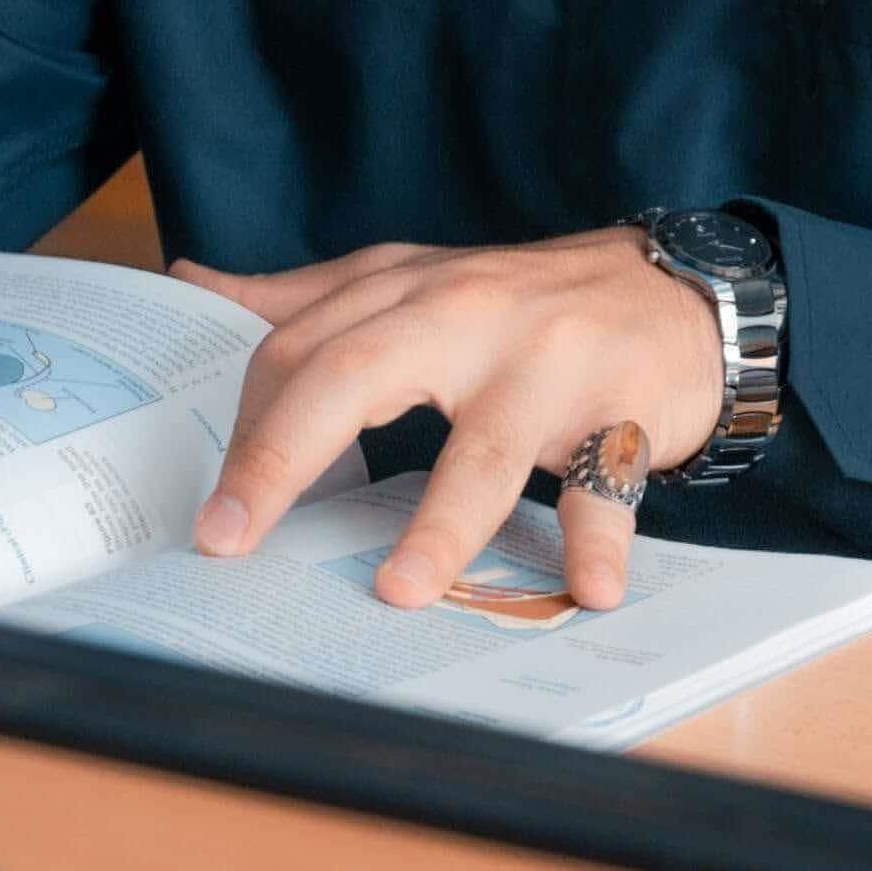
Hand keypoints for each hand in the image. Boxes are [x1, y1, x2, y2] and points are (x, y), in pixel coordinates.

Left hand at [172, 232, 727, 611]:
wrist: (681, 291)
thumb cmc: (529, 301)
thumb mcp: (417, 281)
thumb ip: (308, 296)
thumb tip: (190, 285)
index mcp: (411, 293)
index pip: (302, 349)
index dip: (246, 429)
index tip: (209, 511)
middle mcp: (471, 318)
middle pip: (358, 375)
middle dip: (283, 457)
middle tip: (230, 536)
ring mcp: (549, 365)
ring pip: (484, 446)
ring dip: (441, 523)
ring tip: (399, 588)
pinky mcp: (624, 409)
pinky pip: (605, 478)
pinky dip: (598, 537)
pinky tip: (588, 588)